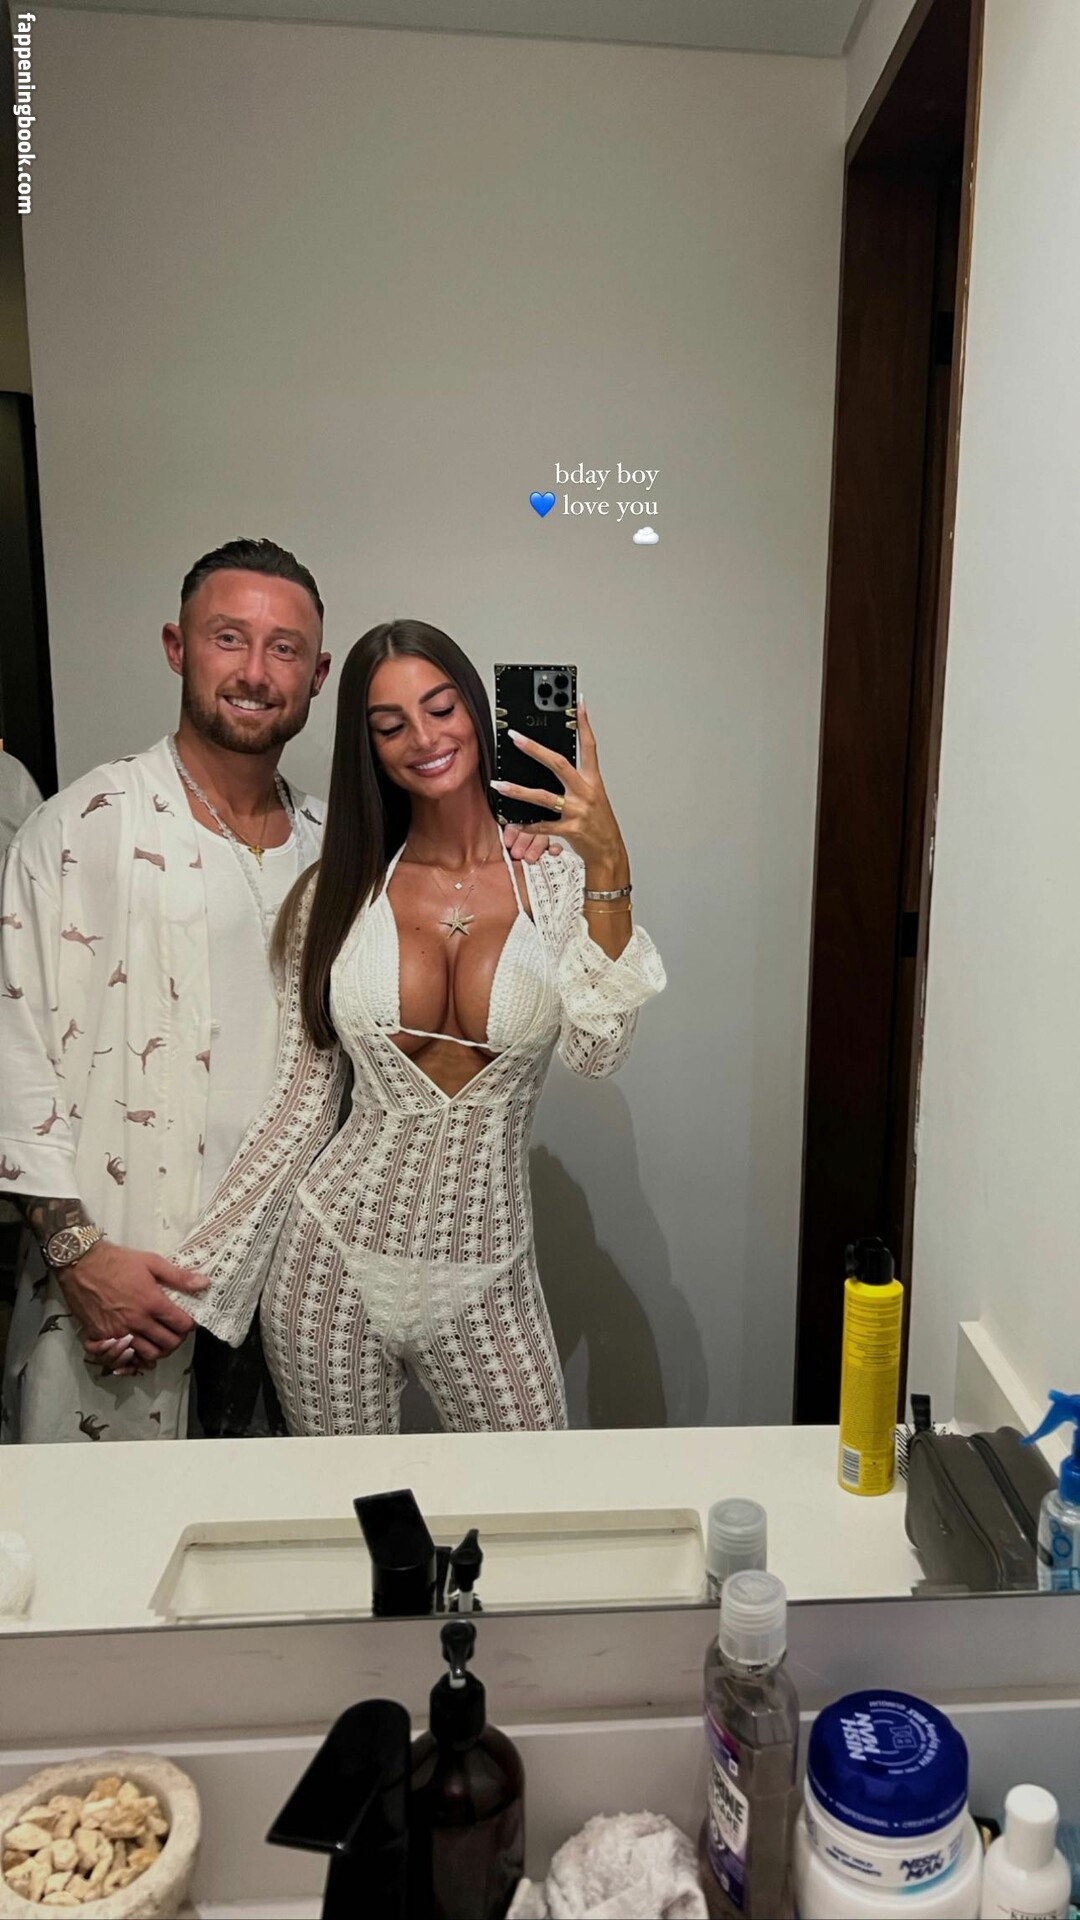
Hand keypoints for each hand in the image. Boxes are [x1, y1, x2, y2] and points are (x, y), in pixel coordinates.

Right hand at [57, 1241, 207, 1374]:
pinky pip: (120, 1357)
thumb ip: (178, 1276)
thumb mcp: (151, 1261)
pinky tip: (136, 1350)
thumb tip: (204, 1283)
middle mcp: (137, 1321)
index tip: (187, 1320)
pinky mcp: (100, 1337)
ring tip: (158, 1342)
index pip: (181, 1325)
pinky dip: (131, 1358)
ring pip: (147, 1355)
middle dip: (176, 1340)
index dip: (189, 1325)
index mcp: (152, 1302)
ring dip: (157, 1351)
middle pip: (167, 1344)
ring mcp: (118, 1332)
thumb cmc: (117, 1260)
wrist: (80, 1263)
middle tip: (175, 1332)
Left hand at [491, 697, 626, 871]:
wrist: (609, 851)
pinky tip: (512, 821)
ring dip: (518, 790)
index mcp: (593, 781)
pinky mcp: (570, 829)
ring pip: (544, 797)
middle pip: (559, 764)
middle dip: (535, 749)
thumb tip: (551, 764)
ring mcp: (578, 811)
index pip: (589, 746)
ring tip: (500, 784)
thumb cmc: (599, 823)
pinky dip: (526, 824)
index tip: (577, 703)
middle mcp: (586, 792)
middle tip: (516, 737)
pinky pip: (543, 825)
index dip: (584, 724)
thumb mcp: (593, 796)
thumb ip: (575, 780)